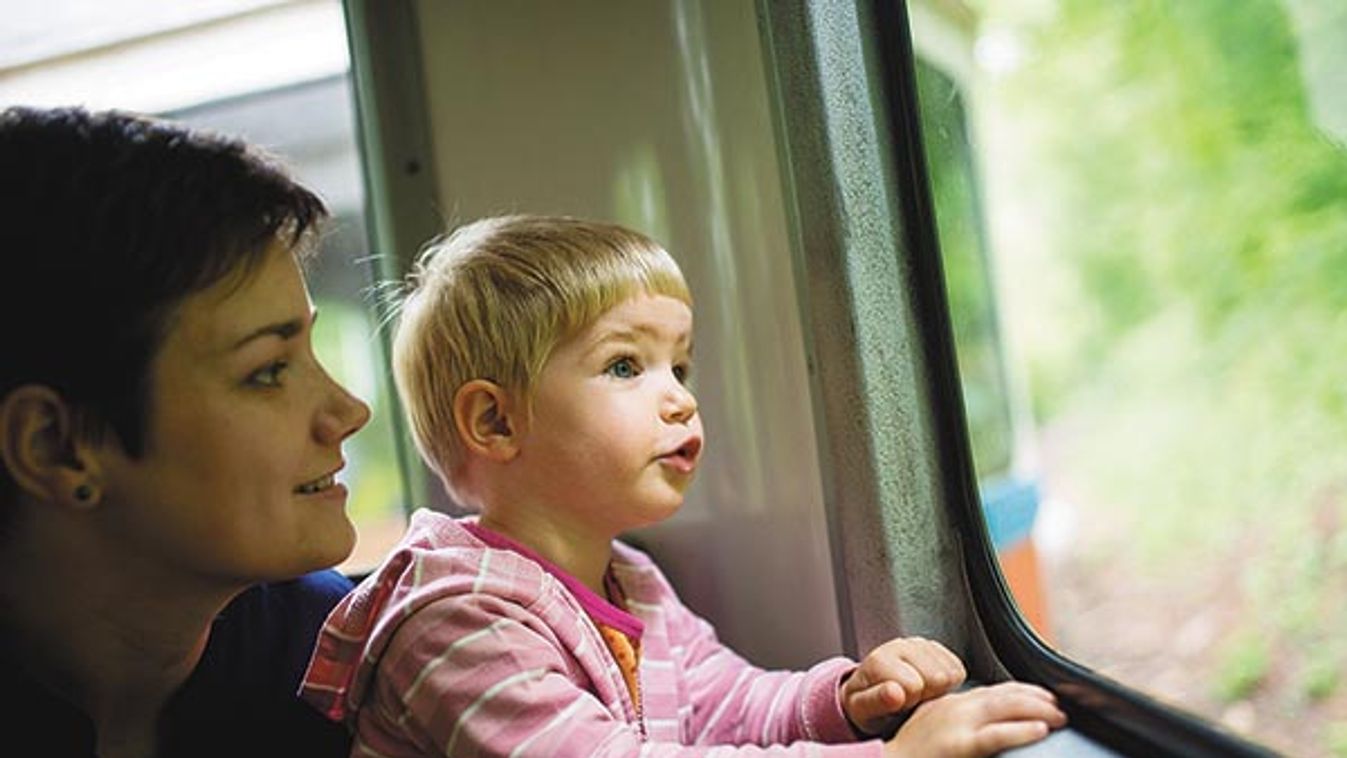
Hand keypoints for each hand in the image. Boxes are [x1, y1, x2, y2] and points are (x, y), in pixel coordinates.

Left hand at [840, 636, 966, 734]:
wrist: (872, 694)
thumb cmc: (868, 705)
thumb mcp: (864, 710)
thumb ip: (877, 701)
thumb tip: (895, 692)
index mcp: (879, 659)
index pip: (914, 685)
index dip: (909, 701)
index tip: (899, 703)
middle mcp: (900, 645)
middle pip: (938, 677)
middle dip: (927, 695)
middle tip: (910, 700)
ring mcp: (919, 644)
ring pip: (951, 672)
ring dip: (938, 689)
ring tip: (918, 693)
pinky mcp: (936, 648)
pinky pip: (958, 669)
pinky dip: (948, 683)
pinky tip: (929, 687)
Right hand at [882, 681, 1067, 757]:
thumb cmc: (909, 754)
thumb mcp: (932, 727)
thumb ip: (957, 721)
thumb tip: (985, 727)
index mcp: (949, 702)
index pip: (994, 689)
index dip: (1023, 690)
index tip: (1044, 695)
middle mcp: (955, 706)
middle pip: (1005, 694)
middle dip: (1037, 698)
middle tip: (1060, 706)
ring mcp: (957, 723)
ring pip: (1007, 708)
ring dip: (1038, 710)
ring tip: (1059, 716)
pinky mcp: (959, 745)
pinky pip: (997, 735)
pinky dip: (1021, 730)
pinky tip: (1040, 730)